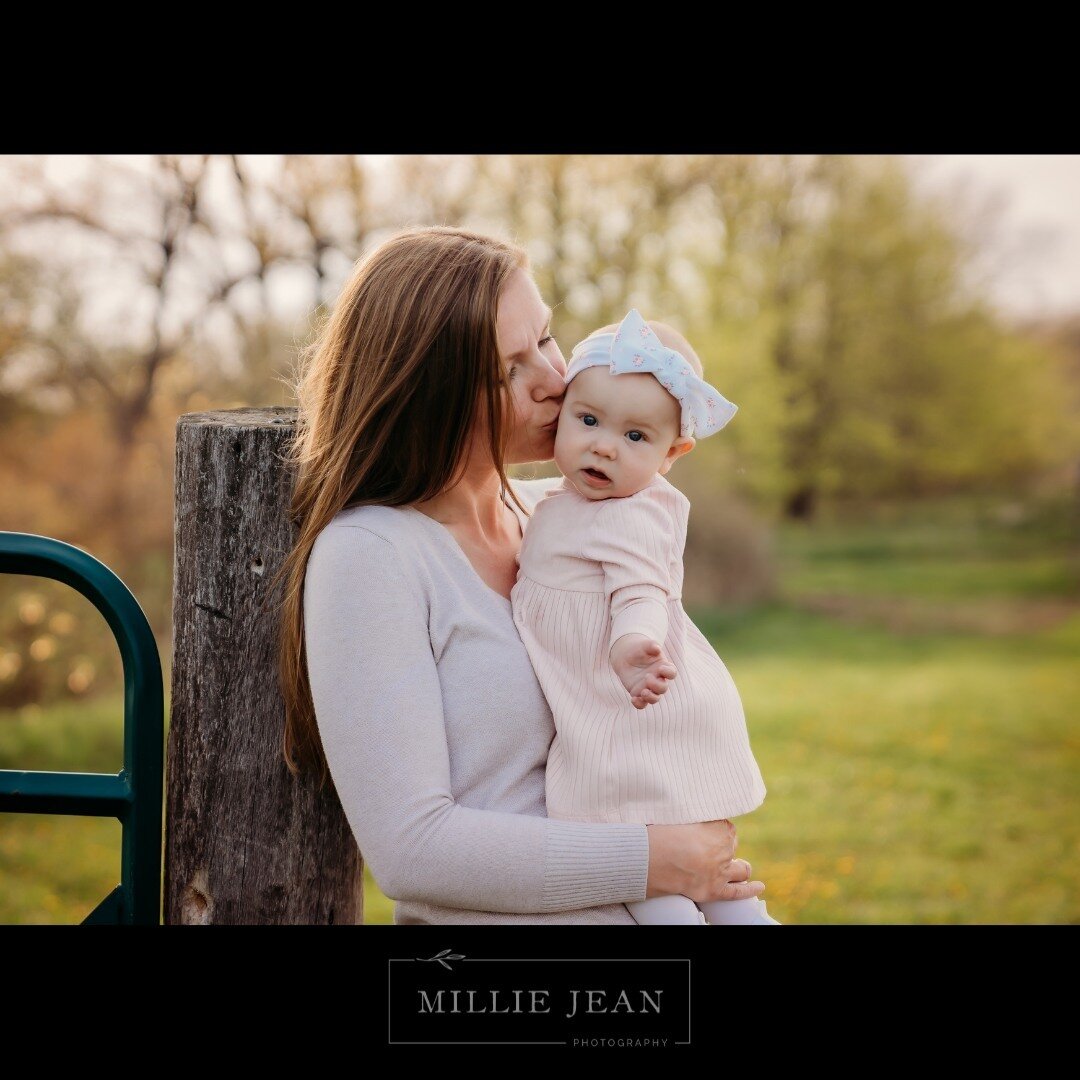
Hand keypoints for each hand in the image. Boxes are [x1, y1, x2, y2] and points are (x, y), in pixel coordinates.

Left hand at [610, 633, 677, 709]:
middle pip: (663, 688)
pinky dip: (639, 704)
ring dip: (651, 697)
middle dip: (656, 685)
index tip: (660, 668)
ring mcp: (649, 688)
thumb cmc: (640, 649)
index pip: (672, 673)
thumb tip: (657, 648)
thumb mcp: (645, 645)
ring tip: (643, 692)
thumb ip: (651, 645)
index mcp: (664, 667)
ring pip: (655, 698)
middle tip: (647, 677)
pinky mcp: (638, 693)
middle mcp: (658, 680)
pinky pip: (642, 704)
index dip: (668, 673)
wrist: (626, 655)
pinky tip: (633, 699)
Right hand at [644, 819, 765, 901]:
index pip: (726, 826)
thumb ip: (692, 816)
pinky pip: (737, 892)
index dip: (714, 829)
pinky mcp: (713, 891)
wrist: (645, 858)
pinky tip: (759, 887)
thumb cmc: (656, 832)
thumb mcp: (676, 815)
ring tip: (734, 865)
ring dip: (739, 866)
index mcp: (718, 826)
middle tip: (703, 846)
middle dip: (721, 846)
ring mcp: (720, 871)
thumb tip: (692, 817)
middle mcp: (724, 848)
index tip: (704, 830)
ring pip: (741, 869)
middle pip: (732, 846)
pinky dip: (750, 890)